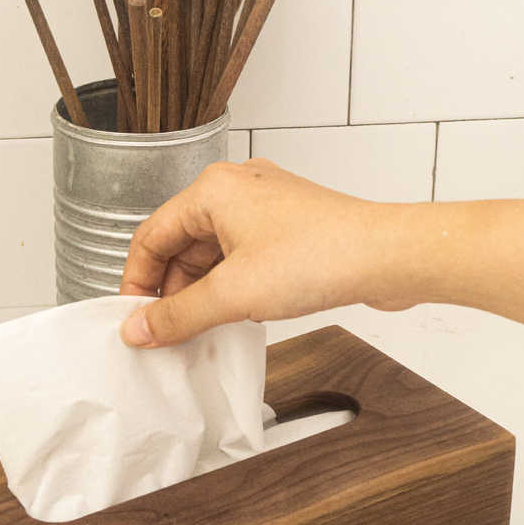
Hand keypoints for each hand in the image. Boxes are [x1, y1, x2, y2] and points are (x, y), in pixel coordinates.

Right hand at [118, 158, 408, 346]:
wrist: (387, 257)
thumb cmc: (319, 257)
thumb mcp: (233, 294)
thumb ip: (178, 315)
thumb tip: (137, 331)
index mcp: (212, 190)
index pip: (151, 236)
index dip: (137, 282)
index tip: (136, 320)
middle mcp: (235, 190)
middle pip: (180, 245)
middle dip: (171, 291)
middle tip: (167, 334)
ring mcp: (264, 208)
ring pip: (212, 254)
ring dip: (201, 293)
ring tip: (199, 332)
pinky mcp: (286, 229)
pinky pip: (240, 258)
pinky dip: (229, 287)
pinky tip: (232, 318)